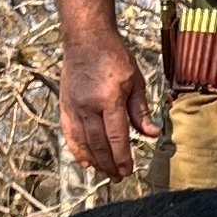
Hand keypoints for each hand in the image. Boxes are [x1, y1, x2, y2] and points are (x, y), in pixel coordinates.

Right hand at [60, 29, 156, 183]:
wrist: (85, 38)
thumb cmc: (114, 57)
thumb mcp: (135, 81)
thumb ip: (141, 111)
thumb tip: (152, 135)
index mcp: (108, 99)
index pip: (116, 137)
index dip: (122, 158)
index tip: (128, 171)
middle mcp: (88, 106)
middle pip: (98, 144)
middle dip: (109, 164)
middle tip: (118, 178)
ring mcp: (73, 106)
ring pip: (82, 142)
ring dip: (94, 161)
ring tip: (105, 173)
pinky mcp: (65, 105)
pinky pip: (69, 133)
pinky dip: (77, 149)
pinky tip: (85, 161)